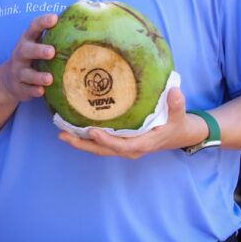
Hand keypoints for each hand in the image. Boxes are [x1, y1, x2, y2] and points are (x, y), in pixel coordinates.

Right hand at [0, 13, 57, 105]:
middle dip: (38, 50)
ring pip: (26, 73)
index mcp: (27, 40)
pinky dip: (33, 91)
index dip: (42, 22)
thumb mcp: (38, 44)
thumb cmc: (33, 58)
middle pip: (26, 50)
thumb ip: (54, 34)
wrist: (8, 80)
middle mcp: (20, 54)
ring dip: (37, 75)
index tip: (54, 18)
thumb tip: (81, 8)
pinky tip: (41, 91)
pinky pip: (26, 90)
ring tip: (49, 78)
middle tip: (51, 52)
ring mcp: (18, 71)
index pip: (33, 28)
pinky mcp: (19, 87)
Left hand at [57, 88, 205, 159]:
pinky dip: (86, 138)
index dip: (106, 141)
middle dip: (82, 145)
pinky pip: (100, 142)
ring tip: (61, 133)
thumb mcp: (179, 115)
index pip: (122, 146)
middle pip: (103, 150)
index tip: (91, 132)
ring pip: (98, 148)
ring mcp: (123, 146)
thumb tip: (174, 91)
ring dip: (80, 142)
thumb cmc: (176, 124)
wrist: (179, 135)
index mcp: (143, 143)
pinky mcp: (119, 142)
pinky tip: (72, 128)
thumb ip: (176, 104)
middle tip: (63, 135)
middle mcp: (130, 148)